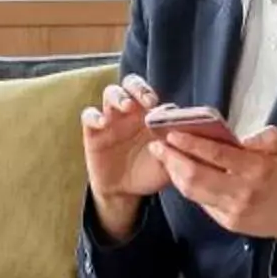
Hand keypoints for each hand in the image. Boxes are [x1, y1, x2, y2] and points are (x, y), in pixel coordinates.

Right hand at [80, 75, 166, 238]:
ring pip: (111, 93)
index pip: (153, 94)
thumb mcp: (169, 162)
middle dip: (139, 88)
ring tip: (127, 106)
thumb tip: (187, 133)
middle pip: (131, 85)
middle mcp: (131, 112)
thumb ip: (177, 148)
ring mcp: (112, 119)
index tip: (165, 110)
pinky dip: (94, 115)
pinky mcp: (94, 132)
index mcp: (151, 114)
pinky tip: (102, 123)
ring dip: (119, 96)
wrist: (126, 192)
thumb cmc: (151, 172)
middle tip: (147, 101)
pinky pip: (89, 115)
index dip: (159, 97)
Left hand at [158, 125, 276, 250]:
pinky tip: (181, 174)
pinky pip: (202, 203)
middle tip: (157, 145)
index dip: (192, 144)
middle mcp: (242, 192)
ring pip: (194, 192)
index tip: (173, 133)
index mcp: (258, 169)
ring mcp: (233, 210)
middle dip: (173, 159)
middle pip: (197, 176)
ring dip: (175, 174)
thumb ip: (264, 137)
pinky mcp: (228, 222)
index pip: (217, 155)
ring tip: (164, 159)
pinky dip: (188, 187)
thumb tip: (238, 138)